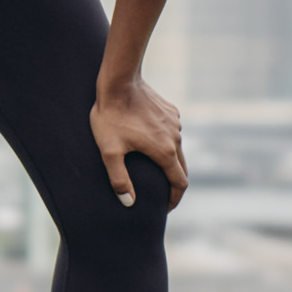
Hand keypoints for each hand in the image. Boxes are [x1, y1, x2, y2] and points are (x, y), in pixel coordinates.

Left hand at [90, 77, 185, 210]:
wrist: (119, 82)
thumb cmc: (111, 118)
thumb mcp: (109, 152)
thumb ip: (119, 180)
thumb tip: (129, 203)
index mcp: (165, 151)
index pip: (179, 183)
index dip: (174, 199)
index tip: (165, 209)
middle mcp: (175, 137)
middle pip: (182, 168)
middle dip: (174, 184)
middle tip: (162, 195)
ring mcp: (175, 123)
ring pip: (177, 149)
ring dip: (169, 161)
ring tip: (153, 168)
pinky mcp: (171, 111)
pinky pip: (172, 132)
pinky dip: (166, 142)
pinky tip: (149, 142)